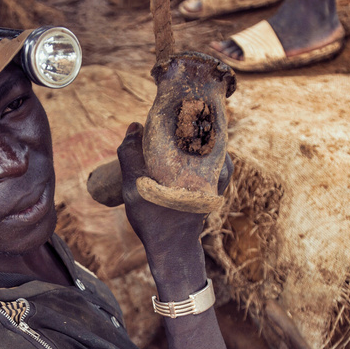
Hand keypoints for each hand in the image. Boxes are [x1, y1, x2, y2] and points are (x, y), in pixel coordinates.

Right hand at [115, 122, 225, 298]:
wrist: (172, 249)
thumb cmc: (154, 221)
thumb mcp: (134, 189)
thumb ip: (130, 156)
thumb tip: (134, 126)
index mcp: (202, 170)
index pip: (203, 127)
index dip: (191, 109)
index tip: (177, 99)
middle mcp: (216, 172)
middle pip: (209, 133)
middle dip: (193, 118)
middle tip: (174, 107)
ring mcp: (218, 178)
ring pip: (210, 145)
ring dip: (196, 132)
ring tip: (176, 120)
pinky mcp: (216, 184)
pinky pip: (210, 157)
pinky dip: (198, 146)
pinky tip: (181, 140)